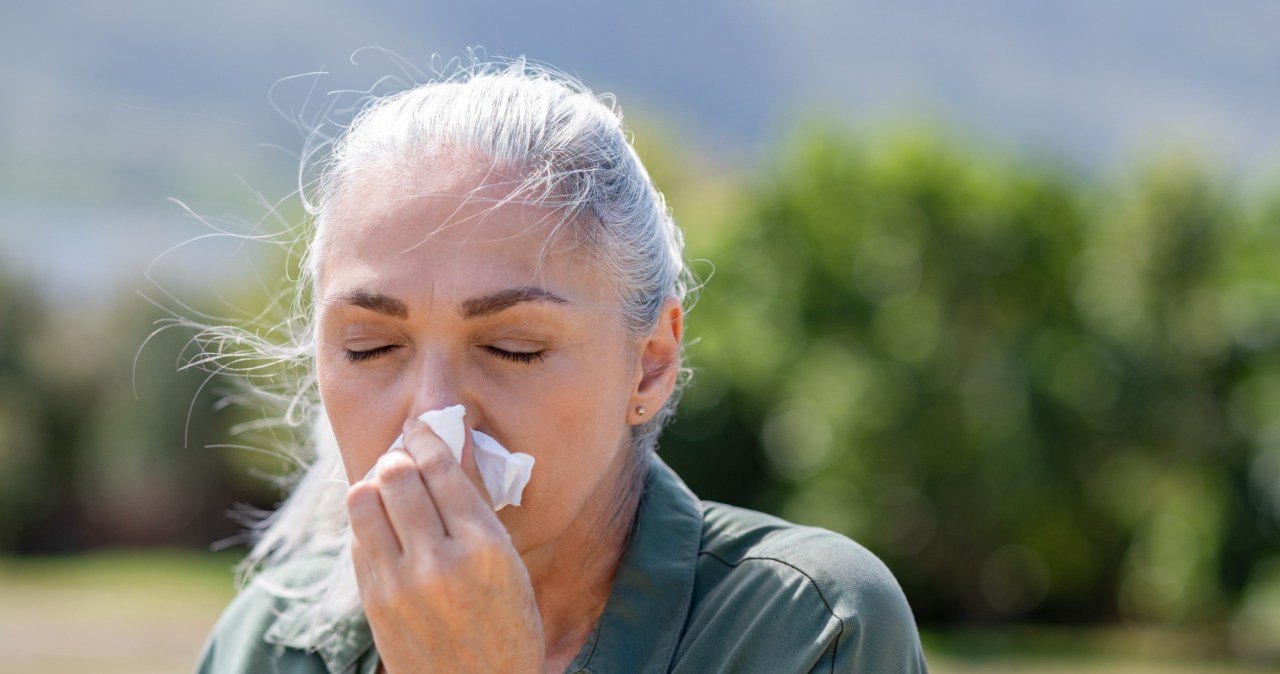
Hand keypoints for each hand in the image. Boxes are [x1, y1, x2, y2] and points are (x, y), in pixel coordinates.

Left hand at [347, 417, 544, 672]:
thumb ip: (475, 512)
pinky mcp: (373, 600)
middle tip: (406, 457)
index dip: (427, 438)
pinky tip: (386, 524)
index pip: (441, 468)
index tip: (424, 428)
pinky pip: (357, 537)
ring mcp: (399, 583)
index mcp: (485, 548)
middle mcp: (439, 562)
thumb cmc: (507, 626)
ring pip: (363, 499)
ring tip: (390, 488)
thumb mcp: (510, 566)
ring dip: (375, 484)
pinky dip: (368, 520)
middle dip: (399, 457)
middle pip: (395, 476)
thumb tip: (445, 452)